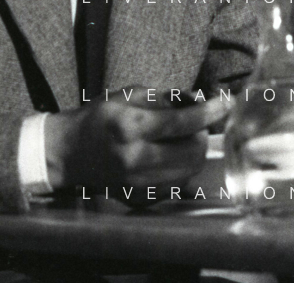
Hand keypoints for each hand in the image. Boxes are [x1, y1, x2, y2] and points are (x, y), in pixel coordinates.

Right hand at [44, 90, 229, 195]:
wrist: (67, 153)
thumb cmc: (98, 118)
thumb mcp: (129, 95)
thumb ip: (167, 97)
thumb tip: (201, 99)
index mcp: (131, 128)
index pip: (184, 122)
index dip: (211, 111)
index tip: (227, 102)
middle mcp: (135, 159)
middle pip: (193, 150)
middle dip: (202, 134)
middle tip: (195, 124)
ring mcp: (136, 183)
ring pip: (189, 170)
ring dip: (195, 152)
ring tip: (182, 140)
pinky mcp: (138, 197)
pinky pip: (176, 184)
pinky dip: (182, 169)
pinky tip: (170, 157)